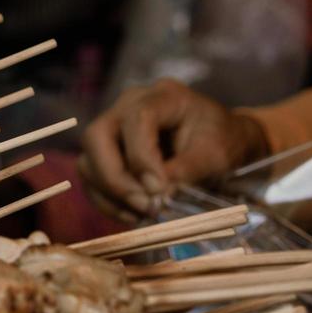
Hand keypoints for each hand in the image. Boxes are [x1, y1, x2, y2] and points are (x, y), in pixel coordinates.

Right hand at [78, 79, 269, 215]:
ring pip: (88, 162)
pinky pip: (92, 180)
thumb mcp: (216, 154)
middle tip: (143, 205)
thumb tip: (156, 192)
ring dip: (110, 194)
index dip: (141, 157)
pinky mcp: (105, 155)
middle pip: (96, 137)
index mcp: (162, 97)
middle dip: (114, 178)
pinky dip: (108, 202)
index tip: (158, 190)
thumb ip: (187, 169)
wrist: (220, 143)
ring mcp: (112, 130)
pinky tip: (133, 215)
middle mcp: (126, 107)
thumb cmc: (222, 141)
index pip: (136, 120)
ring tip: (143, 213)